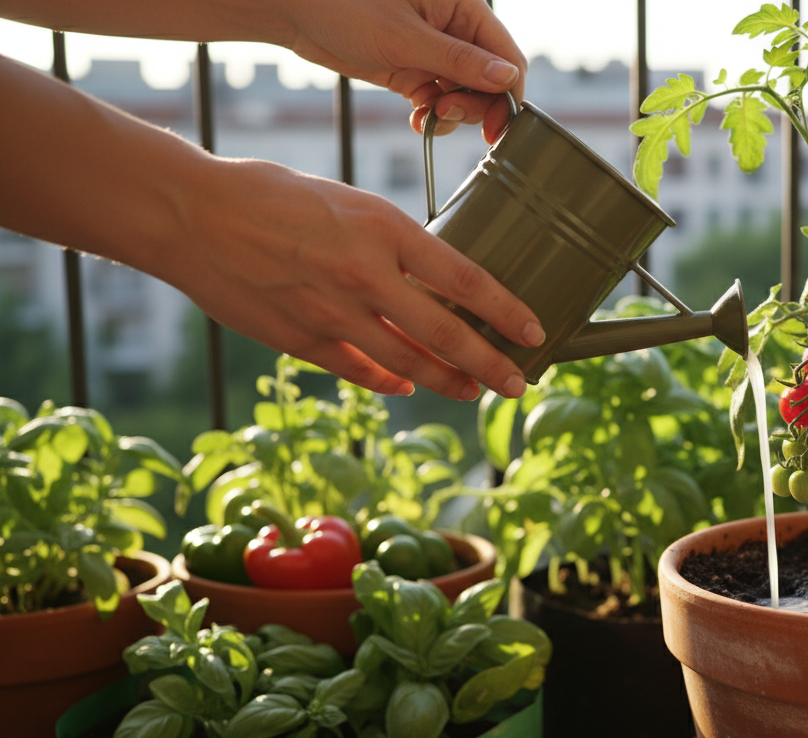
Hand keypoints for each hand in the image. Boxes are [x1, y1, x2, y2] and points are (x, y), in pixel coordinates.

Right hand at [161, 157, 543, 400]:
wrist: (191, 213)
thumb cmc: (273, 196)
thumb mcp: (349, 204)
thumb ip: (392, 246)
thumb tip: (436, 285)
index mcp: (384, 228)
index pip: (466, 279)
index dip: (507, 312)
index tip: (535, 333)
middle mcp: (365, 274)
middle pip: (446, 334)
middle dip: (489, 365)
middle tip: (517, 384)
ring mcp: (332, 313)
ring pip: (406, 364)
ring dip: (445, 382)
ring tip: (471, 391)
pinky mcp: (299, 340)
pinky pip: (358, 371)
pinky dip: (387, 380)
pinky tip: (404, 385)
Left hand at [278, 0, 525, 140]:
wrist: (293, 10)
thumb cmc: (342, 6)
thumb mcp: (403, 37)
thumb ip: (457, 60)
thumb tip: (508, 79)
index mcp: (463, 6)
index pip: (506, 55)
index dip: (507, 94)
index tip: (495, 128)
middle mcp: (454, 27)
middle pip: (490, 79)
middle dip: (476, 106)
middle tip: (448, 116)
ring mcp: (434, 50)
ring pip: (466, 93)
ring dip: (454, 114)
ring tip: (428, 118)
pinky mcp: (414, 69)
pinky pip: (440, 99)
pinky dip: (435, 115)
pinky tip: (420, 120)